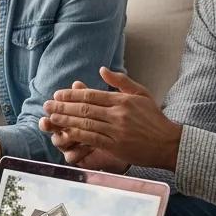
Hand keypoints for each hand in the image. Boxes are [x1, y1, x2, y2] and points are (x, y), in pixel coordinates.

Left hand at [42, 68, 180, 170]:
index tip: (57, 94)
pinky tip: (65, 133)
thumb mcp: (141, 94)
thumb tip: (101, 69)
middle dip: (63, 107)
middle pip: (84, 109)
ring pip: (85, 124)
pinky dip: (77, 136)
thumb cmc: (154, 118)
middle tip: (46, 105)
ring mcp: (116, 130)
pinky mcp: (116, 146)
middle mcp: (118, 114)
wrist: (168, 143)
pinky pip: (92, 139)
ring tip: (51, 118)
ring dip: (65, 121)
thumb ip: (120, 81)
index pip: (91, 95)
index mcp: (122, 100)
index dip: (72, 95)